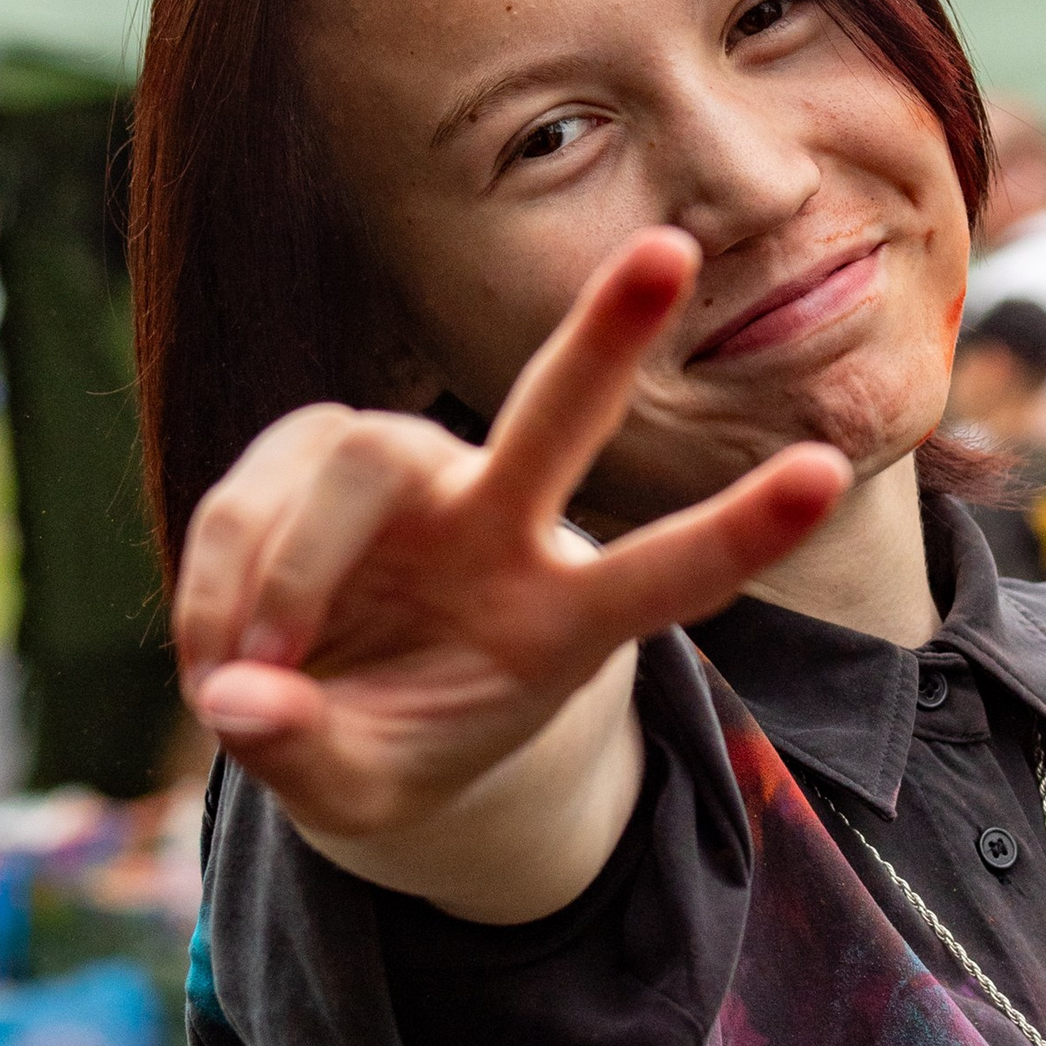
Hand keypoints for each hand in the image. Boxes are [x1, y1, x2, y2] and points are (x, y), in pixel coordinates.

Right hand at [175, 230, 847, 918]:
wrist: (329, 717)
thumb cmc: (379, 754)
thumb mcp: (355, 797)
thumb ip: (309, 757)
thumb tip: (236, 707)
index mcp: (558, 619)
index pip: (665, 574)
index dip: (739, 529)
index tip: (829, 470)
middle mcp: (502, 523)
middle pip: (558, 416)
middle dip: (609, 333)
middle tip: (668, 249)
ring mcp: (415, 478)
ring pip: (357, 462)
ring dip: (284, 577)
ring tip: (239, 678)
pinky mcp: (323, 451)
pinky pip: (256, 491)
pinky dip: (222, 575)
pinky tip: (216, 648)